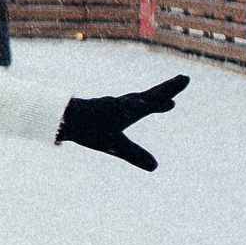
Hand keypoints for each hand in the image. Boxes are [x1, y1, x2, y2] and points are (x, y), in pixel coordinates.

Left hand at [56, 74, 185, 170]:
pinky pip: (122, 108)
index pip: (155, 98)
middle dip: (164, 97)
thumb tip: (154, 166)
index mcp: (130, 108)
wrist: (60, 118)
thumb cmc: (88, 129)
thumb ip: (133, 154)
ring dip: (151, 103)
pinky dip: (133, 108)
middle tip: (178, 96)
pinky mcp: (98, 111)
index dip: (170, 89)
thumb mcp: (113, 144)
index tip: (185, 78)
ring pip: (135, 103)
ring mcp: (110, 106)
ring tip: (164, 105)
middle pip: (147, 98)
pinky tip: (128, 112)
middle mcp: (122, 104)